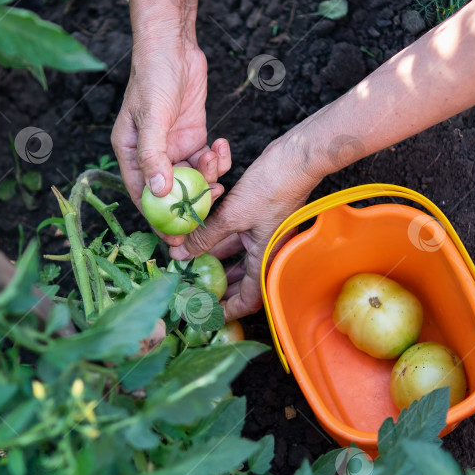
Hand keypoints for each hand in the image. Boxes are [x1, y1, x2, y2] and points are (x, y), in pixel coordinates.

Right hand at [111, 39, 230, 245]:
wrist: (174, 47)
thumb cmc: (153, 77)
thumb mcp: (152, 117)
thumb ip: (154, 156)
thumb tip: (159, 192)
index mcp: (131, 154)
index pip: (143, 196)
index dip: (159, 218)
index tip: (175, 238)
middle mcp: (152, 156)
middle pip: (171, 193)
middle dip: (190, 204)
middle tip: (209, 214)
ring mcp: (175, 148)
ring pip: (193, 178)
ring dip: (208, 177)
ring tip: (216, 161)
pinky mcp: (194, 138)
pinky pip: (207, 161)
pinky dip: (218, 160)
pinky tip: (221, 146)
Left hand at [168, 141, 319, 319]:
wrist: (295, 159)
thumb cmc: (270, 188)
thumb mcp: (231, 215)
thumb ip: (204, 237)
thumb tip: (179, 256)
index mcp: (265, 261)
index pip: (248, 300)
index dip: (228, 311)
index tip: (208, 315)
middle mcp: (268, 254)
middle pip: (243, 284)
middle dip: (221, 289)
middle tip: (197, 294)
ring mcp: (266, 238)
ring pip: (240, 261)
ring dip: (219, 265)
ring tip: (194, 269)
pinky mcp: (262, 222)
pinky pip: (240, 242)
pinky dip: (223, 245)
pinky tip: (203, 241)